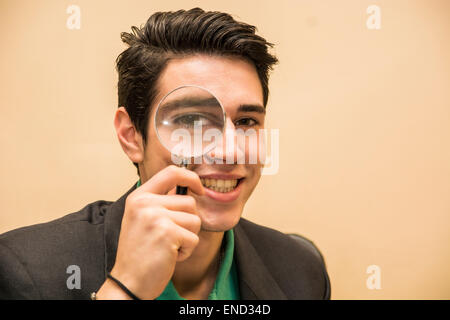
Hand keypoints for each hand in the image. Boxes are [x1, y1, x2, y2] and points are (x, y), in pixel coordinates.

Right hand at [96, 165, 203, 299]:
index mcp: (139, 196)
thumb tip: (187, 188)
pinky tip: (170, 256)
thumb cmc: (140, 252)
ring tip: (169, 246)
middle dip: (188, 222)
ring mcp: (155, 217)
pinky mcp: (167, 233)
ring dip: (188, 237)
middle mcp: (145, 203)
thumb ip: (160, 201)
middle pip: (190, 202)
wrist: (128, 281)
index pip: (171, 173)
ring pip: (195, 220)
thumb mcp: (142, 218)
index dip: (191, 177)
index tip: (199, 189)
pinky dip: (187, 251)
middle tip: (170, 237)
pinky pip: (194, 238)